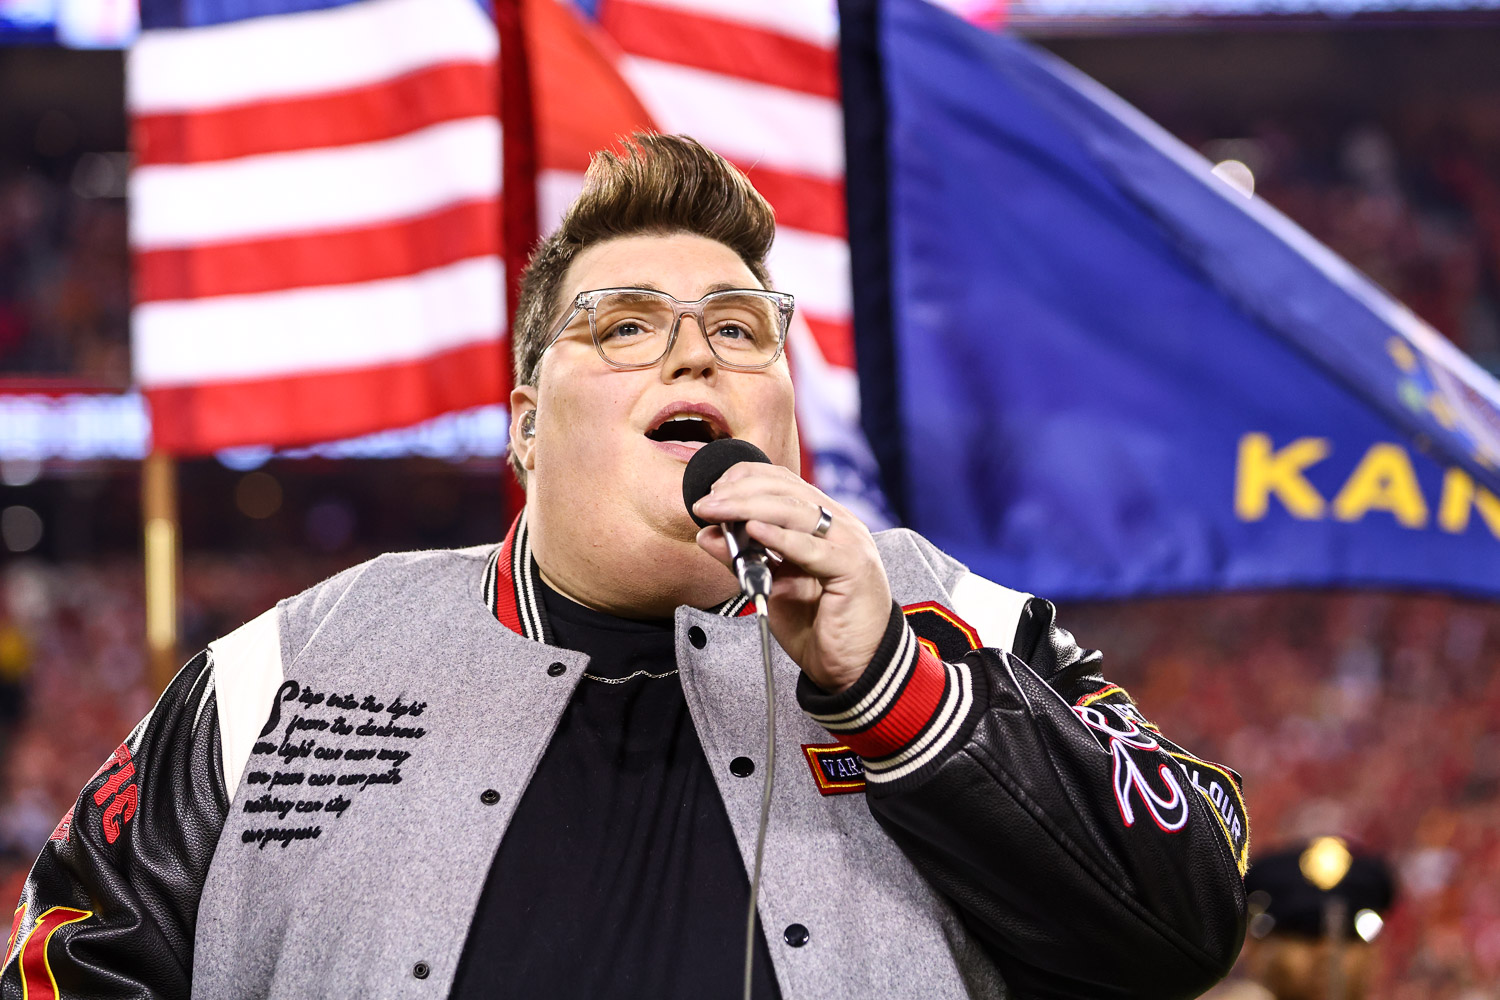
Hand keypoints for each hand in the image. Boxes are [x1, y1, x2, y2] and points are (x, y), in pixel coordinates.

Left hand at [692, 463, 891, 693]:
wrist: (854, 666)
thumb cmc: (817, 626)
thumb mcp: (771, 586)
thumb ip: (744, 559)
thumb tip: (708, 534)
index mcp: (824, 522)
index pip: (783, 482)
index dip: (744, 478)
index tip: (711, 490)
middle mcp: (840, 524)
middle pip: (786, 491)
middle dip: (739, 492)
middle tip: (704, 504)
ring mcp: (850, 543)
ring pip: (795, 511)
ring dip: (749, 507)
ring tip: (717, 510)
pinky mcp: (853, 568)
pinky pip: (812, 548)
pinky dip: (781, 537)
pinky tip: (753, 531)